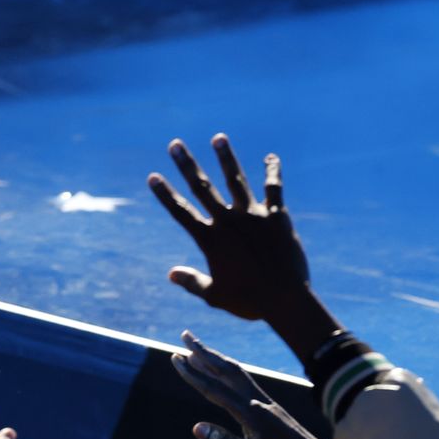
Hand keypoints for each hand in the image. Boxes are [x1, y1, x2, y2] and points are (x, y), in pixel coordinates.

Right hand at [150, 135, 310, 320]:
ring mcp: (253, 216)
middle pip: (202, 187)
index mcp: (210, 239)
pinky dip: (271, 172)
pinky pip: (274, 190)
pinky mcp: (277, 218)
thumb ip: (192, 281)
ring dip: (226, 158)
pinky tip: (270, 158)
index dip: (164, 193)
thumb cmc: (249, 301)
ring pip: (235, 180)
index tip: (152, 176)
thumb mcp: (214, 296)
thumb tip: (171, 274)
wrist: (286, 299)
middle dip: (187, 164)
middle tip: (175, 144)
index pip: (180, 211)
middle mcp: (228, 221)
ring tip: (219, 138)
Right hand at [173, 330, 349, 438]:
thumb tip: (196, 426)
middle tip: (185, 336)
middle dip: (204, 352)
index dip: (192, 373)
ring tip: (199, 351)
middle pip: (226, 370)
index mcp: (250, 412)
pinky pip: (246, 383)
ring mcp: (267, 404)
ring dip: (217, 360)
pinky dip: (231, 373)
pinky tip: (227, 376)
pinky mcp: (273, 411)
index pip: (214, 388)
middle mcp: (258, 401)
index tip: (175, 357)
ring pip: (237, 374)